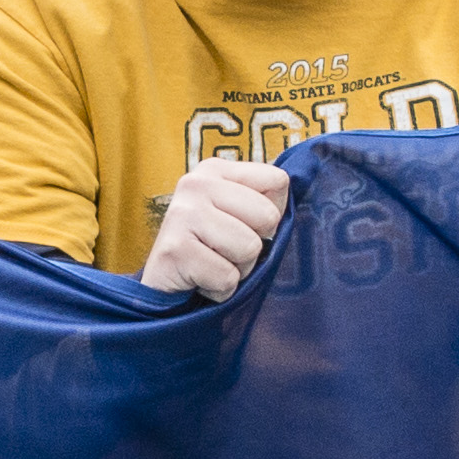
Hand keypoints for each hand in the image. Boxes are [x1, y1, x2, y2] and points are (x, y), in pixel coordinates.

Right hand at [142, 152, 288, 298]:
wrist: (164, 285)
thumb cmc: (209, 249)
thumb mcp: (236, 214)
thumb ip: (262, 199)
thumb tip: (294, 194)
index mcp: (215, 169)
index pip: (277, 180)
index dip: (270, 213)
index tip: (244, 224)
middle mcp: (195, 183)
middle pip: (267, 216)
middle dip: (253, 245)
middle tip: (225, 251)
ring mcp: (182, 214)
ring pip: (249, 248)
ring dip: (237, 269)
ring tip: (212, 265)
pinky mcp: (175, 249)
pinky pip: (227, 276)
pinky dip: (220, 289)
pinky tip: (199, 280)